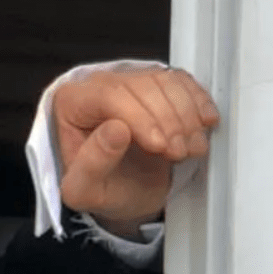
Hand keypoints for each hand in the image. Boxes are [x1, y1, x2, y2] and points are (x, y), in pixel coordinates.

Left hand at [52, 62, 219, 238]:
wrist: (125, 192)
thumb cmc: (101, 189)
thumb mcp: (84, 191)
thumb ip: (91, 164)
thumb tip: (114, 130)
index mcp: (70, 103)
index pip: (108, 95)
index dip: (140, 118)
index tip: (159, 146)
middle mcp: (97, 86)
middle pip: (141, 86)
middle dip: (168, 121)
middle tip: (177, 153)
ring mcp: (129, 82)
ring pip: (164, 81)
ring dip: (187, 116)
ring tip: (189, 148)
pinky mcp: (155, 86)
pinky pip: (181, 81)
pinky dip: (198, 103)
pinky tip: (202, 125)